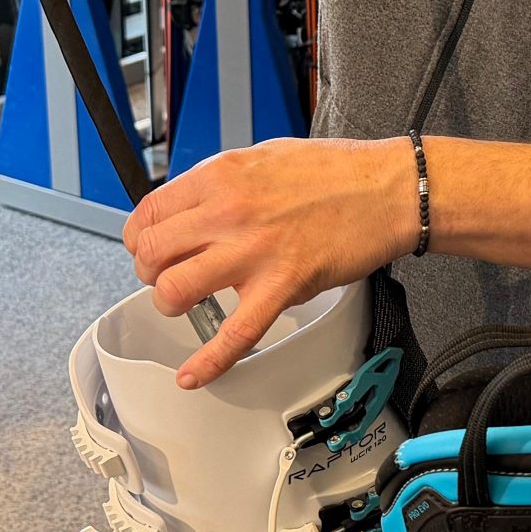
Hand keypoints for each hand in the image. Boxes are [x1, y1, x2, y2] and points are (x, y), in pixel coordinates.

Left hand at [123, 138, 417, 387]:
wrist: (390, 189)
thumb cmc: (338, 172)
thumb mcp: (264, 156)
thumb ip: (223, 183)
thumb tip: (195, 208)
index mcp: (221, 175)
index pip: (149, 213)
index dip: (140, 238)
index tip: (148, 249)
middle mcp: (228, 211)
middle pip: (151, 254)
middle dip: (150, 272)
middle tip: (167, 277)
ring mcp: (253, 251)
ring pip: (174, 290)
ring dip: (172, 304)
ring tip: (187, 304)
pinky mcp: (282, 286)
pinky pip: (234, 334)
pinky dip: (208, 362)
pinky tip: (193, 374)